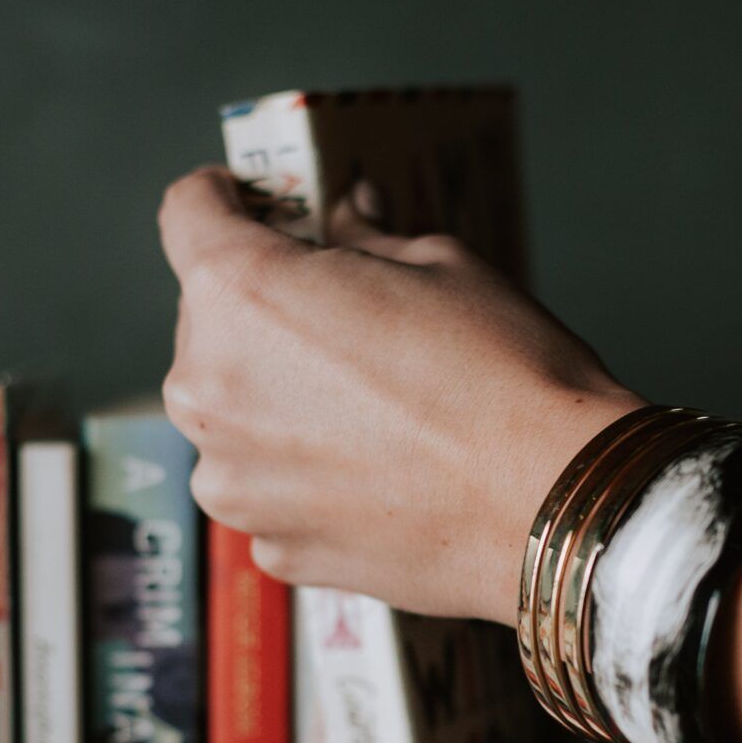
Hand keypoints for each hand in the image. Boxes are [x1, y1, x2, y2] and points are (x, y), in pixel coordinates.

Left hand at [157, 166, 643, 623]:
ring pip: (234, 414)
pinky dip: (306, 474)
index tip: (247, 203)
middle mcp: (209, 388)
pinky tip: (380, 471)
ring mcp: (232, 480)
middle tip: (345, 318)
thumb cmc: (504, 375)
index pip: (187, 214)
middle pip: (209, 322)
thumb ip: (366, 240)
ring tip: (372, 410)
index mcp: (241, 293)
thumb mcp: (440, 265)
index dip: (220, 197)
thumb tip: (348, 218)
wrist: (554, 506)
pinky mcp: (271, 545)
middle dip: (265, 311)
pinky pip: (270, 488)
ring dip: (279, 400)